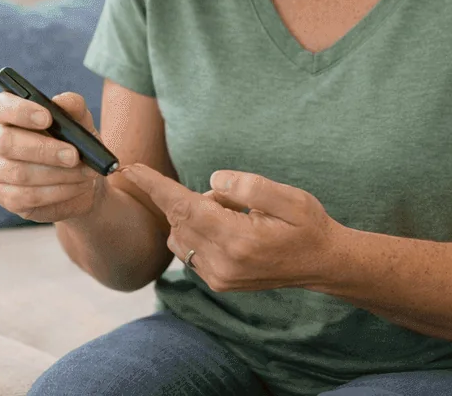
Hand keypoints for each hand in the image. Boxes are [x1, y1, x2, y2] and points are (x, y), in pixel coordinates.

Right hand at [0, 91, 104, 222]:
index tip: (47, 117)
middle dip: (43, 149)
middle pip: (5, 142)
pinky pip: (27, 196)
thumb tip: (62, 101)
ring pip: (18, 173)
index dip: (20, 111)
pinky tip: (76, 186)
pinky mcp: (6, 197)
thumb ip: (73, 106)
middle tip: (73, 155)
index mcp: (9, 115)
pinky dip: (58, 191)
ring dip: (58, 173)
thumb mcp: (81, 122)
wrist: (83, 180)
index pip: (0, 106)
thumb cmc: (75, 143)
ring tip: (85, 172)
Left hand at [120, 163, 338, 291]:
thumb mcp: (288, 197)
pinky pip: (189, 250)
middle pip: (179, 220)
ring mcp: (219, 277)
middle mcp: (222, 264)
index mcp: (238, 240)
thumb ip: (247, 186)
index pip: (183, 208)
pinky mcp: (218, 282)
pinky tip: (230, 230)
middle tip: (231, 199)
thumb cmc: (308, 226)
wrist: (322, 264)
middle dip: (190, 198)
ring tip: (236, 216)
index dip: (154, 185)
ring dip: (195, 217)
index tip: (129, 168)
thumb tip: (211, 183)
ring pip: (180, 235)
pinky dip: (199, 232)